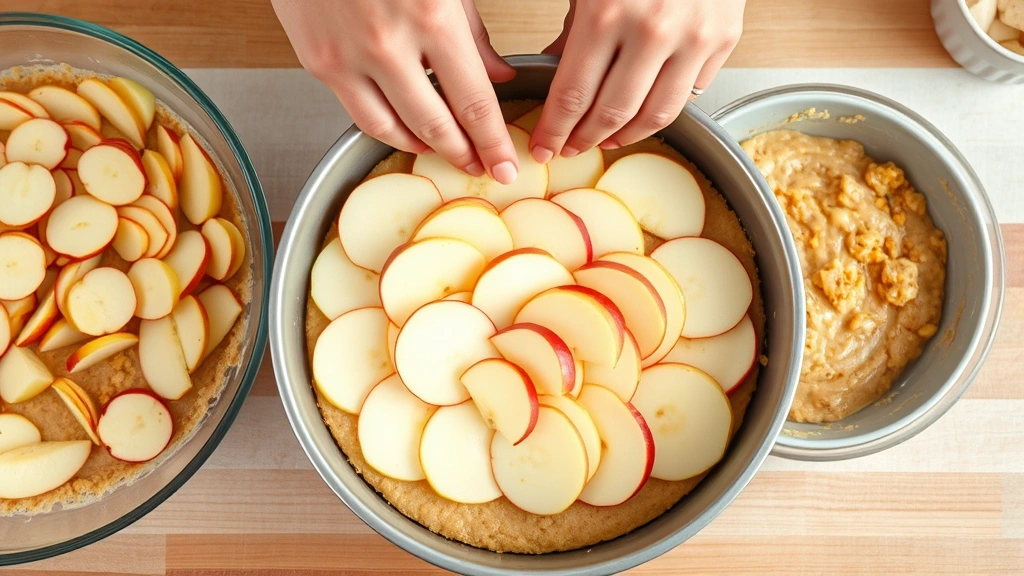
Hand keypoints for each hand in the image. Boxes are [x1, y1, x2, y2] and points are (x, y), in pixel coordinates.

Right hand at [272, 0, 520, 183]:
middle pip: (436, 125)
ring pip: (393, 129)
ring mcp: (348, 57)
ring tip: (447, 153)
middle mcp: (388, 43)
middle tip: (481, 168)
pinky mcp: (318, 62)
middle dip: (465, 154)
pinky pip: (359, 114)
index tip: (506, 165)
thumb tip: (498, 77)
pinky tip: (406, 133)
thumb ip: (472, 32)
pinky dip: (388, 131)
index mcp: (430, 16)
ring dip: (425, 149)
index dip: (494, 142)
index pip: (474, 101)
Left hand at [533, 0, 744, 160]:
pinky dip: (663, 109)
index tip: (544, 147)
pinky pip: (690, 94)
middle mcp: (653, 30)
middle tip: (570, 146)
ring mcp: (693, 38)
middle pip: (612, 114)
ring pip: (656, 115)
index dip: (554, 131)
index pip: (573, 95)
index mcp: (607, 12)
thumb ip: (572, 31)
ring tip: (606, 138)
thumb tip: (556, 80)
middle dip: (584, 139)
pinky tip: (643, 111)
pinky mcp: (724, 40)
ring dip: (625, 136)